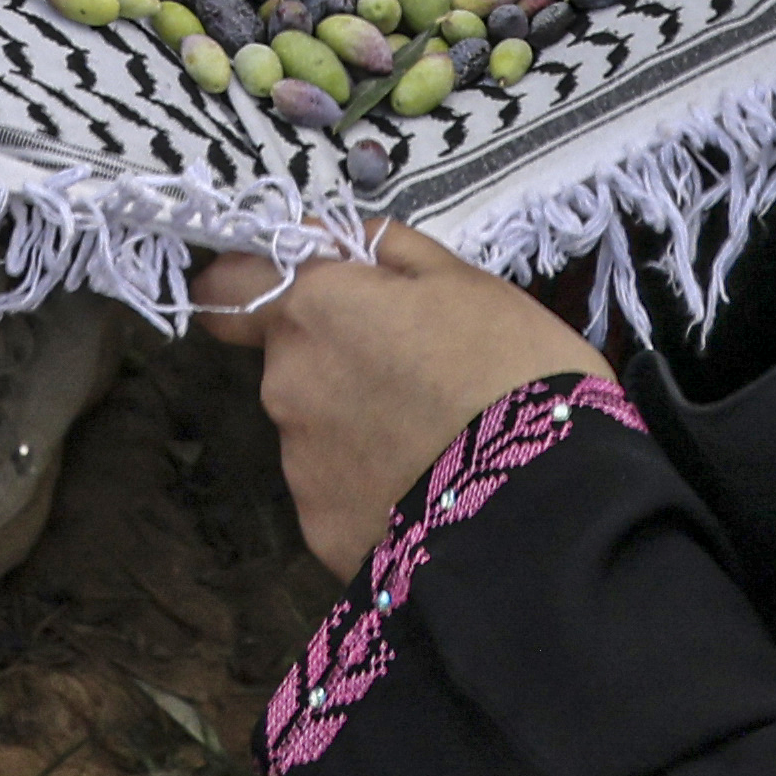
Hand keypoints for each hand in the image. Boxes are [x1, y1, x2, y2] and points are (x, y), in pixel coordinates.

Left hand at [191, 225, 612, 581]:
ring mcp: (299, 468)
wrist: (547, 506)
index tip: (286, 294)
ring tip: (437, 444)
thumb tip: (328, 241)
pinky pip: (341, 497)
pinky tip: (431, 494)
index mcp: (314, 310)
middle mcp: (286, 385)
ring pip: (318, 432)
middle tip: (420, 379)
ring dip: (359, 429)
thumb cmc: (512, 368)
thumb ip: (384, 251)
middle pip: (291, 363)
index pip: (228, 286)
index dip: (245, 284)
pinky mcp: (321, 534)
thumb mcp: (465, 280)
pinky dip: (374, 491)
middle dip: (339, 363)